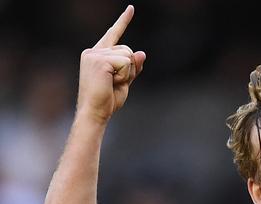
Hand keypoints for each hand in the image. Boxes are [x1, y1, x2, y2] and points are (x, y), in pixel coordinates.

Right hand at [76, 5, 145, 123]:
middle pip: (128, 50)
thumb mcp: (124, 82)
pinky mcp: (99, 60)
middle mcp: (93, 51)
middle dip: (130, 68)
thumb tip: (142, 53)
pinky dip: (125, 75)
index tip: (131, 8)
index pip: (113, 34)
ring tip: (111, 83)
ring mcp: (94, 54)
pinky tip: (111, 82)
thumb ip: (133, 67)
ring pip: (128, 55)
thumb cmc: (107, 100)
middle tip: (115, 83)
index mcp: (97, 55)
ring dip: (127, 73)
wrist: (95, 112)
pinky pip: (126, 62)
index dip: (123, 21)